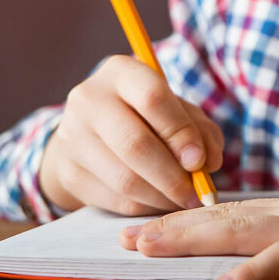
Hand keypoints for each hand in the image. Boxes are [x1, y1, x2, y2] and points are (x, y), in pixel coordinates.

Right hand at [38, 55, 223, 214]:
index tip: (200, 161)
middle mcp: (89, 99)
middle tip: (197, 194)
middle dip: (174, 176)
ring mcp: (72, 137)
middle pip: (135, 144)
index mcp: (120, 72)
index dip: (181, 133)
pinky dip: (146, 207)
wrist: (89, 133)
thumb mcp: (175, 110)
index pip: (153, 99)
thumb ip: (200, 129)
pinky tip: (160, 202)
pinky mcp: (69, 172)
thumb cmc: (144, 116)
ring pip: (125, 179)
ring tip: (183, 200)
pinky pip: (115, 200)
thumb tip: (209, 162)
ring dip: (163, 197)